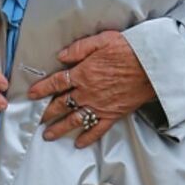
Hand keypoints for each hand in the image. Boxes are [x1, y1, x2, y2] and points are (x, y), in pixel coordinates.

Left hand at [28, 31, 156, 147]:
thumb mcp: (101, 40)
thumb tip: (61, 56)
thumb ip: (79, 49)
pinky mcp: (113, 115)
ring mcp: (99, 106)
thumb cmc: (129, 50)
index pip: (56, 83)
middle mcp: (87, 93)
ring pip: (74, 120)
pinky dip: (88, 137)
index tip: (31, 95)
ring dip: (60, 128)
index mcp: (82, 74)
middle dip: (46, 113)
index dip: (42, 89)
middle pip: (61, 105)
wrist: (152, 66)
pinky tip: (79, 143)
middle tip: (36, 120)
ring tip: (48, 135)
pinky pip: (97, 129)